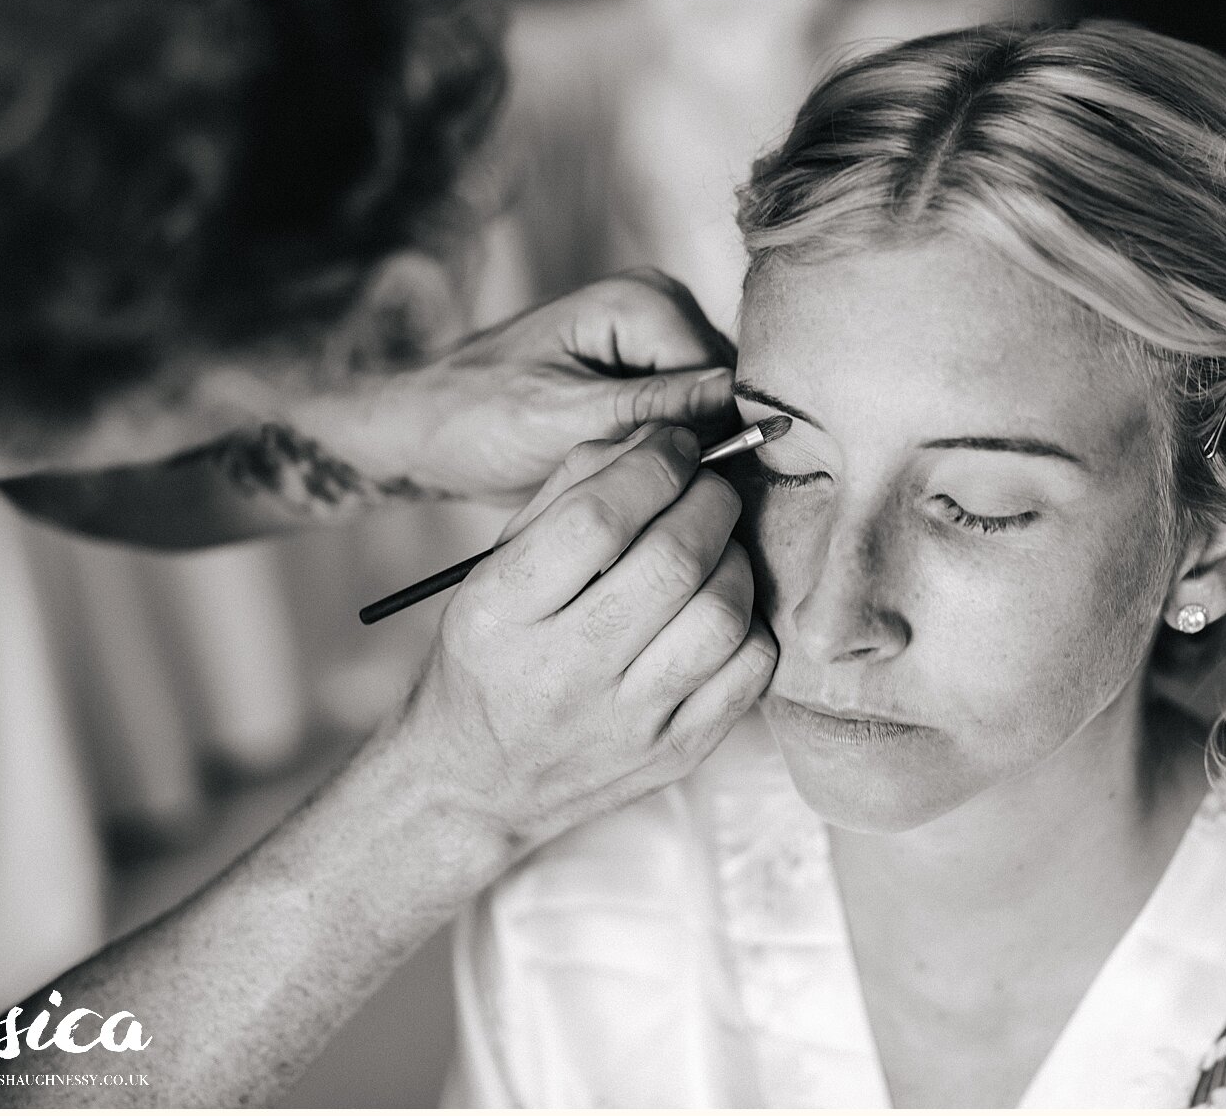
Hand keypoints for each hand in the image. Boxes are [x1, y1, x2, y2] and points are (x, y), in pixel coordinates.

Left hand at [276, 270, 740, 509]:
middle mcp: (662, 310)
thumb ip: (650, 408)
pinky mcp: (652, 381)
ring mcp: (659, 346)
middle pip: (727, 396)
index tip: (674, 494)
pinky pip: (692, 426)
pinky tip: (634, 488)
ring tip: (632, 493)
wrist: (425, 432)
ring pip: (715, 418)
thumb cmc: (472, 417)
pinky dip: (671, 463)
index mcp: (642, 300)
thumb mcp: (559, 419)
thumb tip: (736, 403)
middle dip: (695, 452)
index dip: (711, 442)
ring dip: (684, 462)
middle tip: (645, 500)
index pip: (726, 377)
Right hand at [387, 423, 776, 857]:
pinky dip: (750, 622)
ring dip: (735, 558)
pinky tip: (719, 608)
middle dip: (708, 500)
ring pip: (723, 615)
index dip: (654, 465)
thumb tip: (657, 440)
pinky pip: (751, 670)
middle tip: (706, 486)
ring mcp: (628, 722)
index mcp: (501, 613)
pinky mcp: (678, 753)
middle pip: (673, 562)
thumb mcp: (497, 567)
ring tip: (714, 546)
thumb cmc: (492, 655)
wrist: (475, 785)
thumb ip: (570, 493)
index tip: (675, 446)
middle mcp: (563, 673)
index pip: (596, 521)